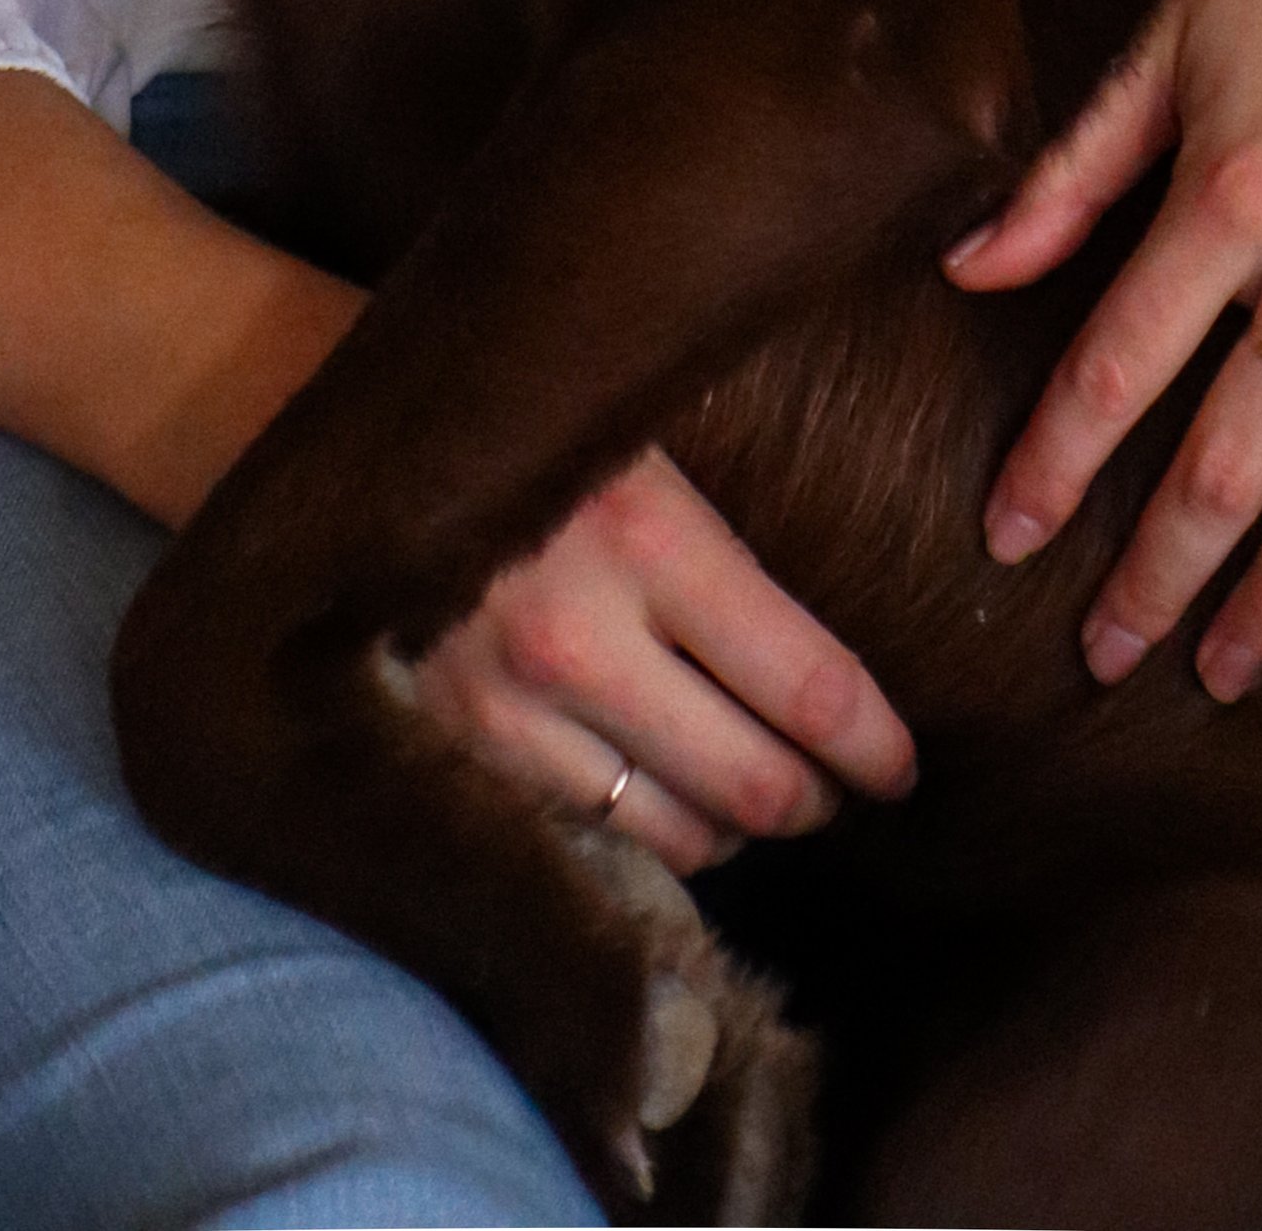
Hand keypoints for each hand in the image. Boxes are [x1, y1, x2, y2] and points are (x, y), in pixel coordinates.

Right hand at [412, 443, 916, 874]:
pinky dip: (645, 831)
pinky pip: (590, 836)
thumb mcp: (643, 439)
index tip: (901, 762)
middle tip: (841, 784)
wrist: (361, 444)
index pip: (809, 688)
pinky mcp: (456, 750)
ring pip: (677, 833)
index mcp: (647, 536)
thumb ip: (725, 535)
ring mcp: (508, 708)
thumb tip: (840, 646)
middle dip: (818, 797)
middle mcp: (578, 638)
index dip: (875, 744)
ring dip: (735, 827)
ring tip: (753, 792)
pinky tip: (664, 795)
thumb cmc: (535, 425)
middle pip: (754, 785)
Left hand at [946, 0, 1261, 702]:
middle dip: (1159, 578)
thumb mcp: (1166, 31)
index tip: (1007, 545)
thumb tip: (968, 272)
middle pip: (1234, 465)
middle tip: (1103, 660)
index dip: (1056, 471)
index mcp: (1235, 195)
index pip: (1120, 372)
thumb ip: (1071, 170)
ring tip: (1226, 672)